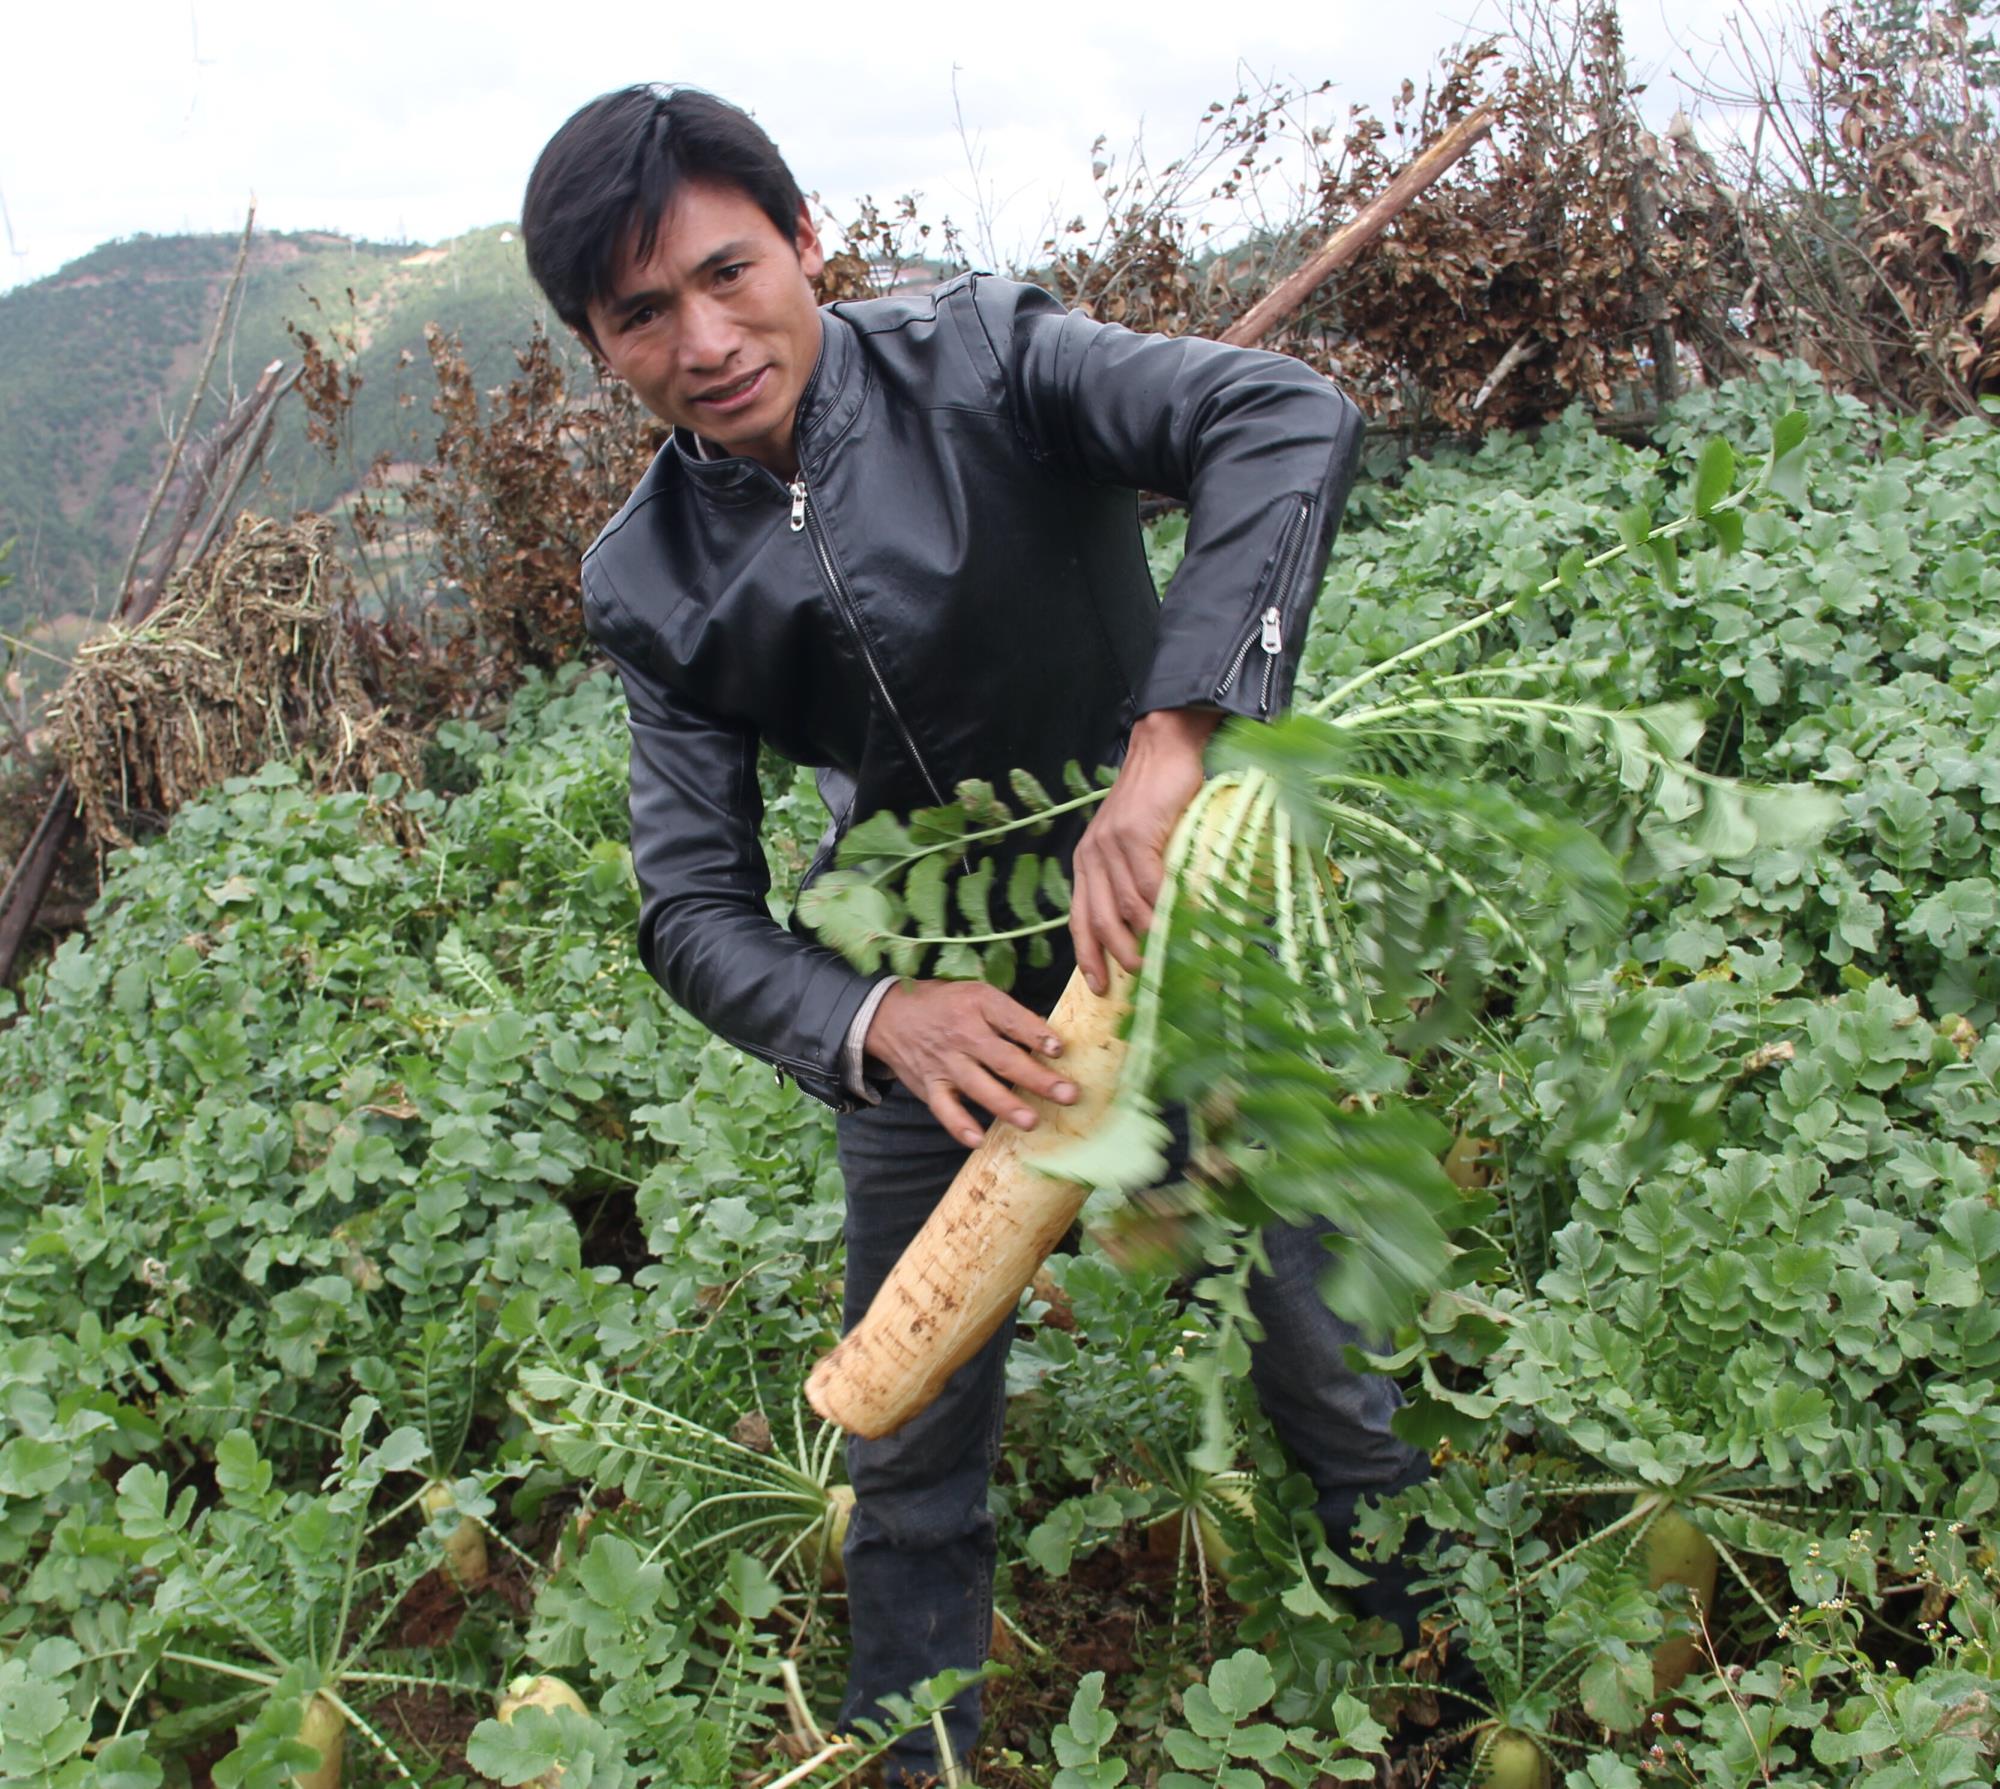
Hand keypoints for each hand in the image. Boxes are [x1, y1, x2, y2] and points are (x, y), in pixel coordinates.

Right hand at [864, 979, 1077, 1147]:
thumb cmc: (945, 1004)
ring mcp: (945, 1062)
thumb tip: (1049, 1041)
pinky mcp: (930, 1085)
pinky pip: (945, 1109)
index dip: (1036, 1034)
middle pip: (1003, 1058)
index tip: (1060, 1050)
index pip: (1011, 1019)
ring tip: (1031, 1121)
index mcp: (977, 1003)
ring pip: (979, 1086)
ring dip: (1006, 1105)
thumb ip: (1010, 1015)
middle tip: (1067, 1095)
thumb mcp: (976, 994)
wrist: (889, 1015)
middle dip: (1037, 1079)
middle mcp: (962, 1034)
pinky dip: (959, 1125)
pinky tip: (978, 1140)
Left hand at [1070, 707, 1218, 993]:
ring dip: (1145, 936)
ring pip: (1125, 905)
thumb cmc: (1155, 800)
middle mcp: (1091, 855)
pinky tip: (1176, 922)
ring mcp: (1111, 844)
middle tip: (1141, 977)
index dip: (1087, 955)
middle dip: (1117, 954)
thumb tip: (1150, 926)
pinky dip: (1162, 907)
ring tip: (1163, 957)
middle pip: (1098, 918)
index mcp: (1086, 861)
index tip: (1098, 987)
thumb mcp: (1133, 843)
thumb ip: (1132, 878)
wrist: (1163, 751)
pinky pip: (1148, 882)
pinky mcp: (1136, 833)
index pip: (1079, 917)